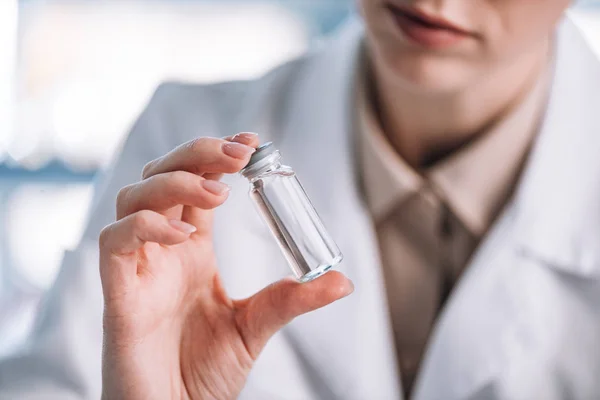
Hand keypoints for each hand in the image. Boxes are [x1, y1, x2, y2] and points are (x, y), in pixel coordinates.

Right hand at [99, 133, 353, 399]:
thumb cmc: (203, 373)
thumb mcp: (256, 326)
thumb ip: (291, 299)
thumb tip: (343, 281)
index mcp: (193, 250)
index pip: (198, 185)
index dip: (216, 157)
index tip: (250, 142)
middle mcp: (162, 249)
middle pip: (162, 176)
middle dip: (197, 154)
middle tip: (238, 154)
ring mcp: (138, 267)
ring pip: (134, 197)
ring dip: (174, 181)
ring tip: (219, 193)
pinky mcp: (119, 293)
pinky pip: (115, 241)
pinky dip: (146, 227)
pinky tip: (185, 236)